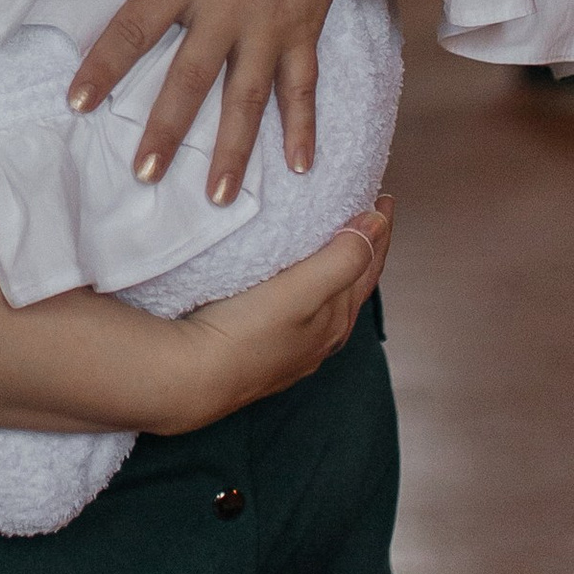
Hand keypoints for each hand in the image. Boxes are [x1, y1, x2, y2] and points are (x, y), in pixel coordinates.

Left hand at [69, 0, 361, 203]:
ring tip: (215, 196)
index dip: (104, 67)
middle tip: (143, 175)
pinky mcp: (305, 31)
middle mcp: (225, 10)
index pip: (133, 28)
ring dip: (231, 149)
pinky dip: (303, 127)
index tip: (76, 103)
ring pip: (247, 98)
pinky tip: (299, 168)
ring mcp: (269, 27)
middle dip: (165, 130)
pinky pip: (303, 87)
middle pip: (189, 80)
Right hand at [139, 206, 389, 432]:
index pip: (368, 268)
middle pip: (350, 283)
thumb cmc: (245, 333)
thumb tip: (377, 223)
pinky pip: (294, 305)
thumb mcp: (302, 292)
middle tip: (361, 209)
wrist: (189, 377)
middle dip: (359, 246)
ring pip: (322, 296)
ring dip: (330, 264)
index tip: (384, 197)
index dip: (380, 232)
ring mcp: (288, 346)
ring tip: (326, 236)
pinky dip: (302, 281)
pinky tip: (285, 275)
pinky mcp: (258, 345)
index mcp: (336, 323)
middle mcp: (318, 339)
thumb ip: (343, 259)